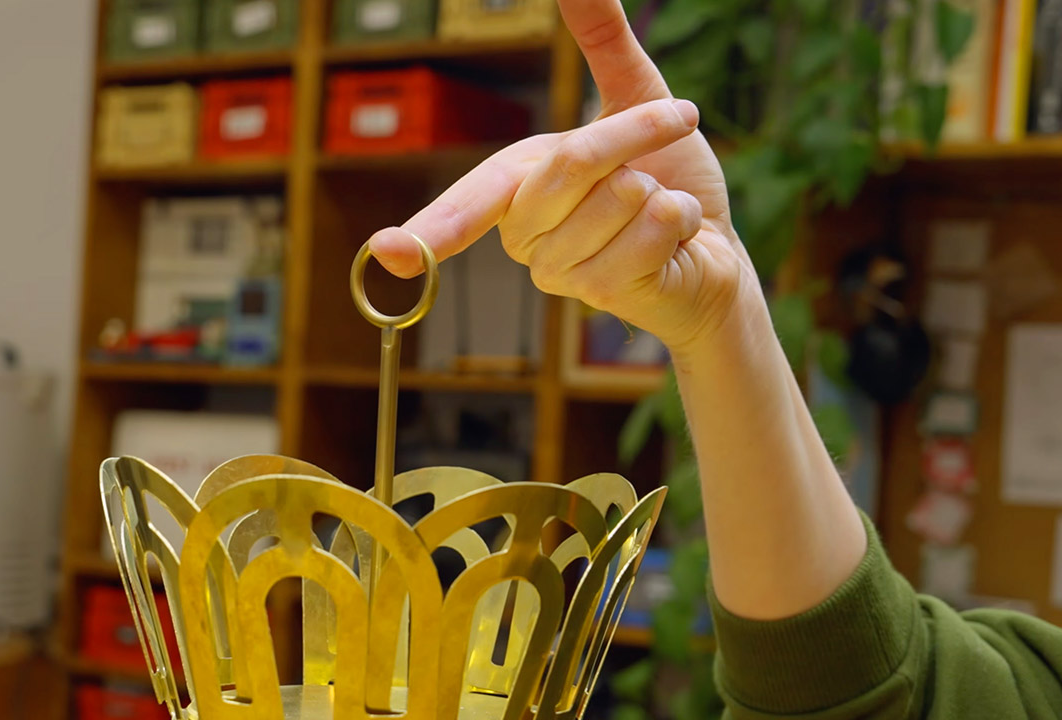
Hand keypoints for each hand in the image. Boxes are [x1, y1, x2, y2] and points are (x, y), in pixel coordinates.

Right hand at [367, 0, 763, 355]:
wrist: (718, 249)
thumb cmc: (669, 181)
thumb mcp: (637, 97)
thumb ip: (603, 40)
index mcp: (518, 187)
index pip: (469, 200)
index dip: (430, 227)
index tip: (386, 251)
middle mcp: (526, 237)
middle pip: (571, 165)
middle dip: (633, 137)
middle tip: (659, 149)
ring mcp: (561, 272)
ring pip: (620, 196)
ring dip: (662, 189)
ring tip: (658, 212)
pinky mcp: (604, 294)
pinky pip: (651, 229)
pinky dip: (681, 218)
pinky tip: (675, 240)